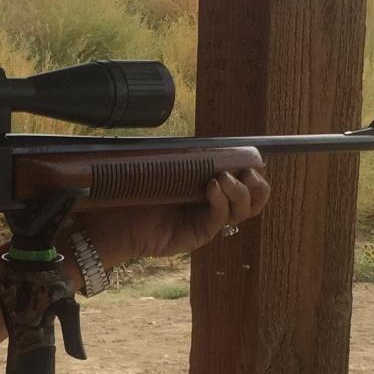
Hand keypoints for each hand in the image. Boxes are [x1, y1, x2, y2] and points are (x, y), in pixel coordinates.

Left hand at [80, 168, 271, 265]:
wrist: (116, 216)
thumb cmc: (138, 188)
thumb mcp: (167, 164)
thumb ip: (191, 155)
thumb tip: (215, 139)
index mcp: (213, 185)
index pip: (247, 180)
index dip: (256, 170)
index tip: (254, 157)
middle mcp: (215, 204)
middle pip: (254, 200)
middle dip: (258, 185)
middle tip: (246, 173)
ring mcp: (209, 221)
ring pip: (243, 211)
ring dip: (240, 192)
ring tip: (224, 179)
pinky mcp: (200, 234)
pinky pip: (220, 219)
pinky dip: (221, 202)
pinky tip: (212, 188)